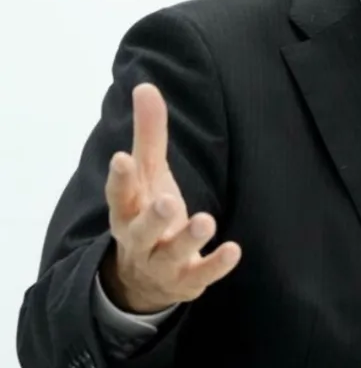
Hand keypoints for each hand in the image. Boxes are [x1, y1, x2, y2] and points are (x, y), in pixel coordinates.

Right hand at [100, 83, 240, 313]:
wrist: (143, 278)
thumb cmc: (147, 211)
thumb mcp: (148, 174)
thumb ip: (149, 133)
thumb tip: (145, 86)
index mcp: (127, 210)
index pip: (119, 194)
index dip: (119, 178)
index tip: (121, 158)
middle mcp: (140, 238)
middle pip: (141, 229)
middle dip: (153, 216)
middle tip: (167, 201)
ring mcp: (163, 262)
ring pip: (171, 254)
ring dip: (188, 238)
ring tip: (206, 220)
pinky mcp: (186, 280)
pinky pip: (201, 275)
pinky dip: (216, 265)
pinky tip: (233, 250)